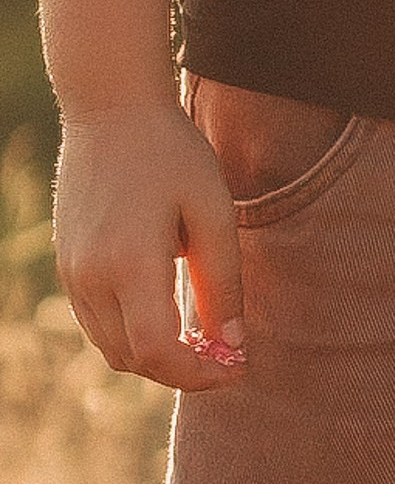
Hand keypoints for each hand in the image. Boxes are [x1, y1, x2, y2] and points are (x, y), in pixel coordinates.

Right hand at [50, 101, 247, 388]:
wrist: (111, 109)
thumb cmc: (172, 152)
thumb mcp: (214, 210)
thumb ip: (223, 281)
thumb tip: (234, 343)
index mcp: (129, 262)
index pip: (157, 352)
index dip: (198, 374)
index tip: (238, 367)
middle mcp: (91, 277)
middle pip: (133, 360)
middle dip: (183, 371)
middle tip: (228, 357)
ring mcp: (72, 274)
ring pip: (111, 348)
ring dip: (156, 357)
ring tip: (204, 339)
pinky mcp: (68, 266)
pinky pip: (98, 323)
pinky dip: (133, 335)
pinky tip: (171, 315)